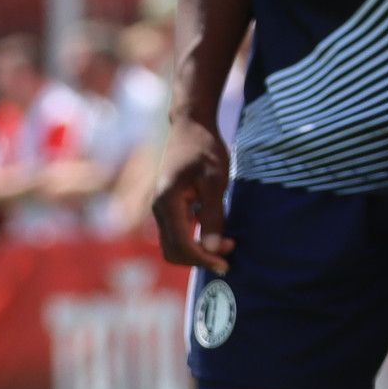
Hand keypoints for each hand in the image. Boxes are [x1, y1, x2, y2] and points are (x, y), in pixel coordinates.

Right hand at [149, 116, 232, 272]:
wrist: (191, 125)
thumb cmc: (205, 148)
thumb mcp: (215, 181)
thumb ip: (213, 216)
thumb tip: (213, 249)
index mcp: (168, 202)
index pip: (181, 245)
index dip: (203, 259)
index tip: (226, 263)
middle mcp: (159, 208)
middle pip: (173, 251)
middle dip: (199, 258)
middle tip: (228, 251)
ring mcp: (161, 207)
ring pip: (174, 244)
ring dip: (198, 250)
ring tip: (225, 242)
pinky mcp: (168, 206)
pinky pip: (177, 233)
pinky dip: (195, 240)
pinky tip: (215, 230)